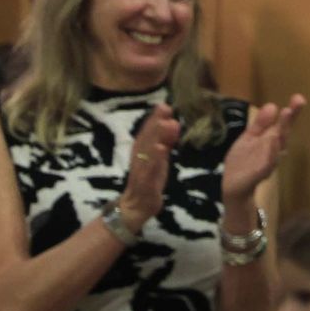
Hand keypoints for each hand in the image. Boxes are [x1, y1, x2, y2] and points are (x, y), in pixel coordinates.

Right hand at [119, 104, 180, 232]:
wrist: (136, 206)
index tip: (164, 104)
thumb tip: (172, 122)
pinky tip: (160, 149)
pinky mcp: (144, 183)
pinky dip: (154, 159)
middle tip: (164, 107)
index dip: (154, 118)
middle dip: (155, 122)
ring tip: (164, 123)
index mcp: (142, 151)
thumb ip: (165, 141)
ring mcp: (141, 170)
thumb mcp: (159, 158)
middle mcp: (139, 157)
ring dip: (155, 136)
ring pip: (147, 151)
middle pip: (146, 137)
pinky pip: (149, 169)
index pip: (147, 132)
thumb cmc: (149, 179)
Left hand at [223, 95, 304, 203]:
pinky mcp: (260, 172)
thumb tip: (273, 104)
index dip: (292, 112)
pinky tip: (273, 139)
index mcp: (271, 139)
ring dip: (282, 130)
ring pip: (277, 144)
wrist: (233, 186)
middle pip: (283, 132)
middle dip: (289, 118)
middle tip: (297, 102)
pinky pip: (268, 161)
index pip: (283, 124)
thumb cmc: (243, 162)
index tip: (299, 98)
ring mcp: (268, 160)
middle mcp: (274, 149)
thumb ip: (260, 124)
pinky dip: (271, 151)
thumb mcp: (249, 138)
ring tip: (286, 113)